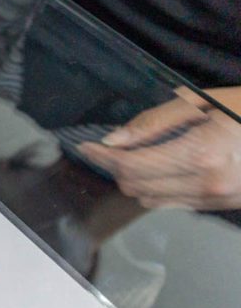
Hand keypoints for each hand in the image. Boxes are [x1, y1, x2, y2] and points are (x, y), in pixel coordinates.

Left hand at [79, 88, 240, 209]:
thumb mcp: (203, 102)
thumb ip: (155, 122)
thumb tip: (114, 140)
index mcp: (202, 155)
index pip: (131, 165)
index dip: (101, 156)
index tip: (85, 144)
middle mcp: (208, 185)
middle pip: (135, 186)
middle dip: (114, 167)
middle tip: (105, 145)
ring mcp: (217, 199)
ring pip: (151, 200)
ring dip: (133, 179)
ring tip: (132, 154)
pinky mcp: (222, 205)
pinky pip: (174, 203)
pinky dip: (156, 187)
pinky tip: (159, 165)